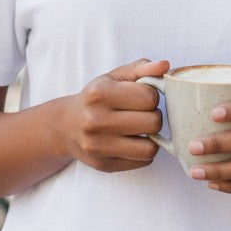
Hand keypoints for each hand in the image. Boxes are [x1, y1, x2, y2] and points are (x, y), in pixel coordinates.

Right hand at [62, 58, 166, 172]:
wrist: (65, 126)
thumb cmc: (97, 98)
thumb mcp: (115, 77)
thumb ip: (142, 68)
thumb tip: (165, 65)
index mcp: (99, 93)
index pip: (149, 97)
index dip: (151, 95)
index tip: (141, 96)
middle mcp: (95, 120)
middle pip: (153, 122)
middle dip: (153, 116)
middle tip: (142, 113)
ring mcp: (98, 146)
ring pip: (150, 148)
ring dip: (151, 137)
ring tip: (140, 129)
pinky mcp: (103, 165)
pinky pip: (143, 162)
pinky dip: (143, 152)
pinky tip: (131, 142)